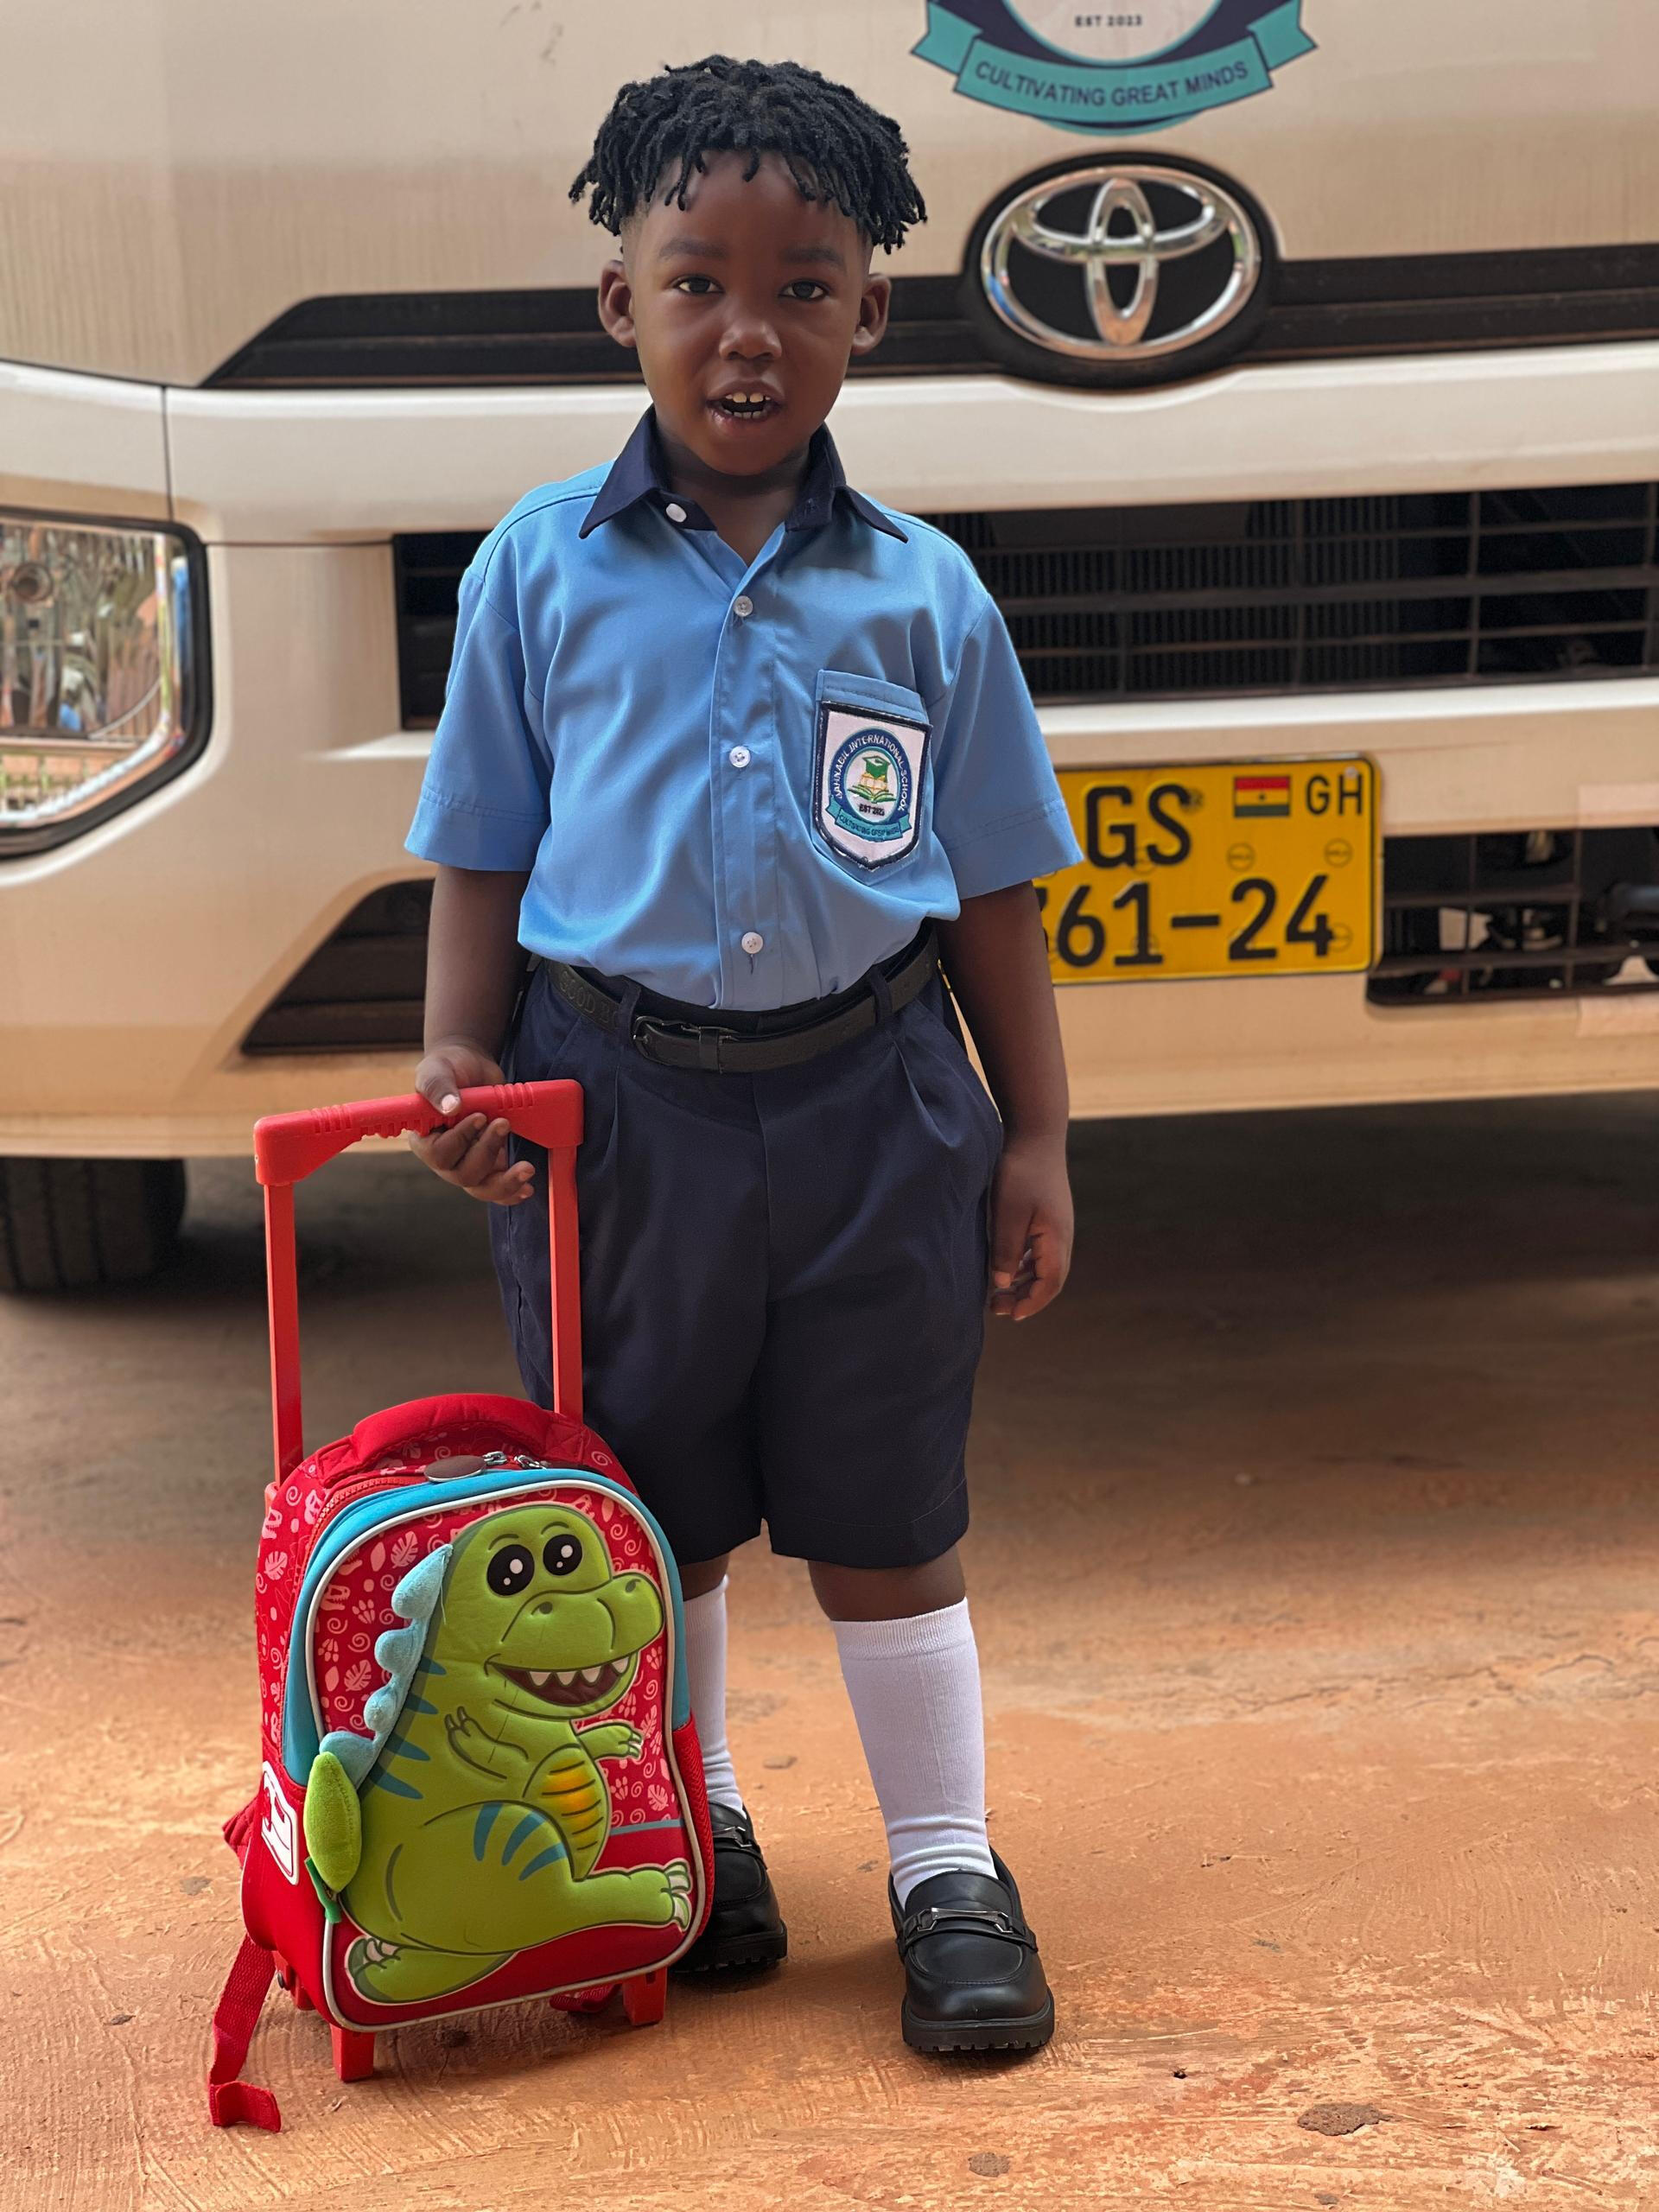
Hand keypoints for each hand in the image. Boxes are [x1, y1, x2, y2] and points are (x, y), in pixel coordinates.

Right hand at [410, 1036, 534, 1205]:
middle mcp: (445, 1159)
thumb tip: (450, 1107)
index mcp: (425, 1139)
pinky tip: (527, 1188)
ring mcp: (468, 1164)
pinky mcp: (490, 1164)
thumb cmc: (448, 1069)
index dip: (460, 1140)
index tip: (480, 1117)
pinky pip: (499, 1189)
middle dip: (487, 1152)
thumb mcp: (437, 1070)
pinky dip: (513, 1191)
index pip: (438, 1154)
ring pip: (483, 1188)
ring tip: (526, 1168)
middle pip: (463, 1175)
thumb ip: (438, 1087)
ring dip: (505, 1182)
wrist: (472, 1069)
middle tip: (503, 1124)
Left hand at [988, 1131, 1072, 1320]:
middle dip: (1026, 1298)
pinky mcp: (1047, 1217)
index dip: (1031, 1303)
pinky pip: (1039, 1252)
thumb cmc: (1020, 1172)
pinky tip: (1006, 1268)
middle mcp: (1062, 1236)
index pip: (1051, 1283)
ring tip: (998, 1293)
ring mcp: (1057, 1226)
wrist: (1035, 1134)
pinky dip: (1024, 1266)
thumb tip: (1002, 1285)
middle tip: (996, 1307)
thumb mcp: (1008, 1213)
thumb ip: (1005, 1251)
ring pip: (1045, 1266)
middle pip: (1051, 1279)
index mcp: (1056, 1238)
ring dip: (1025, 1283)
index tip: (1010, 1315)